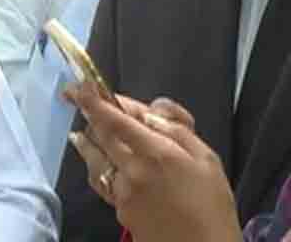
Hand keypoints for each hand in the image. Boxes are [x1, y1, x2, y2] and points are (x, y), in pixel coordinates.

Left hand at [65, 80, 241, 241]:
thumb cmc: (212, 205)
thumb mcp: (207, 160)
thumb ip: (177, 130)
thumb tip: (150, 110)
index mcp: (158, 152)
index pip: (116, 120)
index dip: (94, 100)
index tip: (81, 86)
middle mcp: (133, 169)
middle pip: (101, 134)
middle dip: (89, 114)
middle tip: (79, 98)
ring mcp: (121, 189)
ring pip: (94, 156)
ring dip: (86, 139)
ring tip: (79, 131)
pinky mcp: (117, 206)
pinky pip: (100, 178)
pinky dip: (94, 164)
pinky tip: (93, 160)